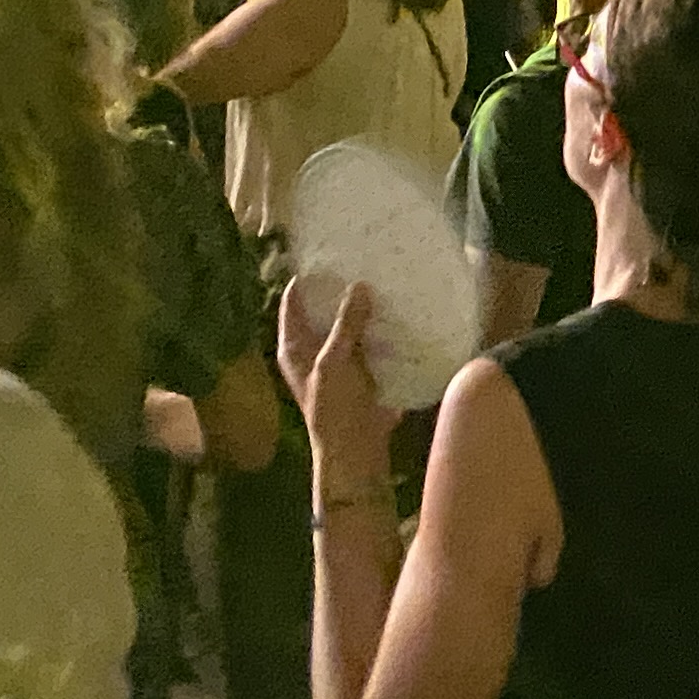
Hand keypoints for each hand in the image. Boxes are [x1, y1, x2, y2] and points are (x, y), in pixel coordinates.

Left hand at [275, 273, 393, 493]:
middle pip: (325, 306)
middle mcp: (315, 347)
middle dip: (343, 285)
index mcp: (294, 346)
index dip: (308, 275)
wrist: (357, 450)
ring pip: (352, 320)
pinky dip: (383, 322)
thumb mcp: (334, 362)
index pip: (295, 299)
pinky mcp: (364, 366)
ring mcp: (341, 356)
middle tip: (367, 254)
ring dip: (367, 303)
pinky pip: (373, 336)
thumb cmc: (334, 408)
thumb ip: (345, 324)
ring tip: (388, 272)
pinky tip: (403, 304)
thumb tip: (359, 285)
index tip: (331, 248)